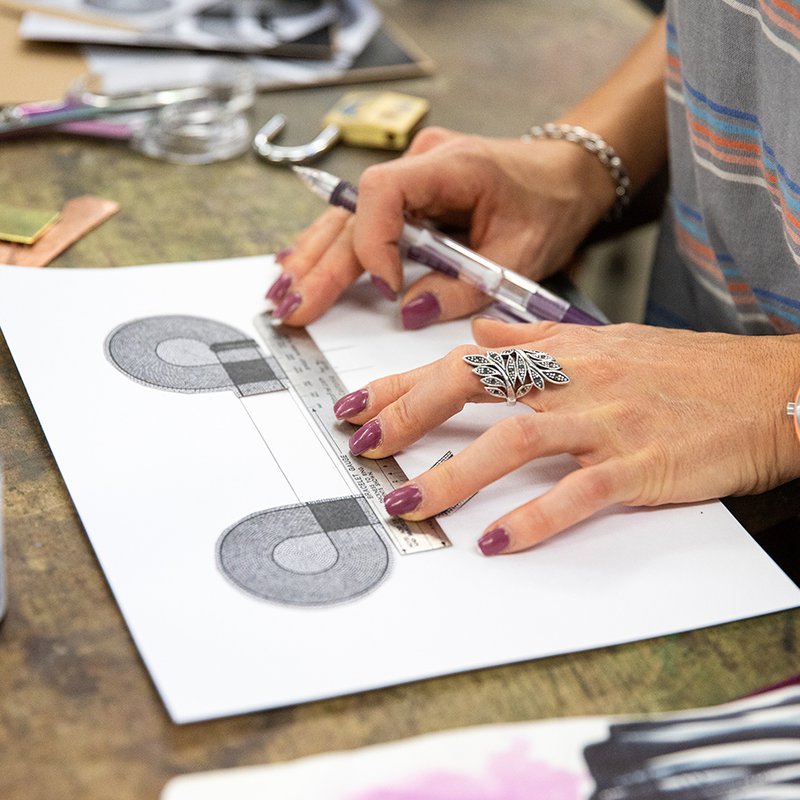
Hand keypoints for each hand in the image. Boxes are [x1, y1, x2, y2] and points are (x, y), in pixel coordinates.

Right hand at [267, 126, 616, 326]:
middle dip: (323, 265)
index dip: (375, 243)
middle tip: (295, 307)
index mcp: (452, 166)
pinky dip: (330, 248)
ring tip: (284, 294)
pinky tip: (297, 264)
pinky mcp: (408, 196)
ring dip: (314, 258)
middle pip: (354, 214)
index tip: (387, 288)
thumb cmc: (549, 206)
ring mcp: (411, 178)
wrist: (565, 178)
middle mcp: (421, 165)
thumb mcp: (521, 256)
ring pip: (348, 218)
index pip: (384, 193)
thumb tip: (407, 312)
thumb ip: (465, 287)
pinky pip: (360, 222)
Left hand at [333, 318, 799, 553]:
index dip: (403, 382)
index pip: (464, 360)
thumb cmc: (684, 371)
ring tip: (411, 504)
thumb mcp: (604, 342)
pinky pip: (578, 494)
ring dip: (456, 475)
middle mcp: (576, 379)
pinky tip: (497, 541)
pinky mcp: (640, 465)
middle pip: (477, 385)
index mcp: (562, 352)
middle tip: (365, 448)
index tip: (357, 406)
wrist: (768, 389)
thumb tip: (477, 335)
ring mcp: (607, 421)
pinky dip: (535, 519)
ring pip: (517, 440)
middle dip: (410, 414)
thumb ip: (534, 341)